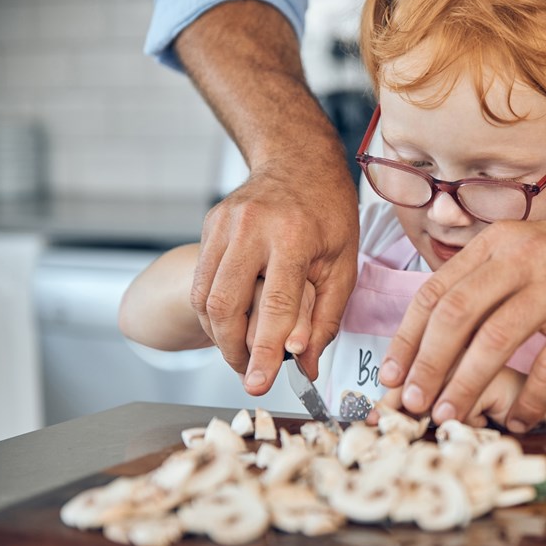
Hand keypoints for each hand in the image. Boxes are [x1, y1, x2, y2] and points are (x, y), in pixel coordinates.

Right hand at [191, 159, 358, 393]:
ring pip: (204, 297)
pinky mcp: (210, 226)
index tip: (259, 383)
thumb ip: (325, 318)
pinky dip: (213, 311)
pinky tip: (233, 323)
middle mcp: (252, 227)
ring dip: (219, 335)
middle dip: (233, 349)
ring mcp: (224, 224)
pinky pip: (202, 281)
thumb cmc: (329, 214)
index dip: (264, 351)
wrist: (298, 161)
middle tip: (249, 373)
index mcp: (293, 237)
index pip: (274, 306)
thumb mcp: (344, 265)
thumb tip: (306, 365)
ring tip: (242, 353)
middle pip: (224, 305)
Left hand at [380, 201, 545, 430]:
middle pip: (457, 314)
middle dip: (429, 364)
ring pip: (496, 339)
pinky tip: (520, 419)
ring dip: (468, 383)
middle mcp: (521, 256)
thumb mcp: (523, 253)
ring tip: (452, 415)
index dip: (408, 337)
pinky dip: (532, 397)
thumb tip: (433, 338)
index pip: (436, 291)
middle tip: (414, 403)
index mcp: (496, 243)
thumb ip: (482, 284)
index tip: (393, 375)